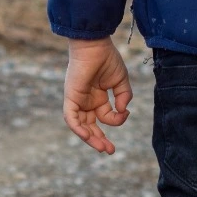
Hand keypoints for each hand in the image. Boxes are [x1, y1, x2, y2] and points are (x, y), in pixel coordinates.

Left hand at [61, 37, 132, 154]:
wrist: (94, 45)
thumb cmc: (107, 59)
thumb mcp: (121, 80)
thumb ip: (124, 96)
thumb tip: (123, 111)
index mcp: (98, 97)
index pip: (105, 116)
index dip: (116, 119)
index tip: (125, 113)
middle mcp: (87, 101)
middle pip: (91, 126)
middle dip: (100, 139)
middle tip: (110, 151)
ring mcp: (78, 100)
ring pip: (81, 126)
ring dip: (91, 138)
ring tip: (103, 148)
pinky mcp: (71, 97)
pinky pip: (71, 118)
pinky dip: (78, 128)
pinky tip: (88, 136)